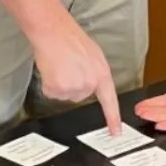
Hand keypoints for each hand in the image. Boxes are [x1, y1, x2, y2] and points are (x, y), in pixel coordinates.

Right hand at [30, 14, 122, 133]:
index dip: (113, 118)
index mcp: (102, 74)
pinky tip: (51, 69)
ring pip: (65, 94)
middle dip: (73, 83)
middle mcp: (89, 84)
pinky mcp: (57, 90)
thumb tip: (89, 83)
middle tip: (68, 65)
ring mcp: (73, 88)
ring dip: (60, 82)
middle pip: (80, 95)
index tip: (116, 133)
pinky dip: (49, 83)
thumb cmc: (71, 39)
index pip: (110, 101)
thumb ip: (94, 73)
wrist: (53, 32)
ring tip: (60, 64)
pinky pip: (52, 93)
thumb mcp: (93, 55)